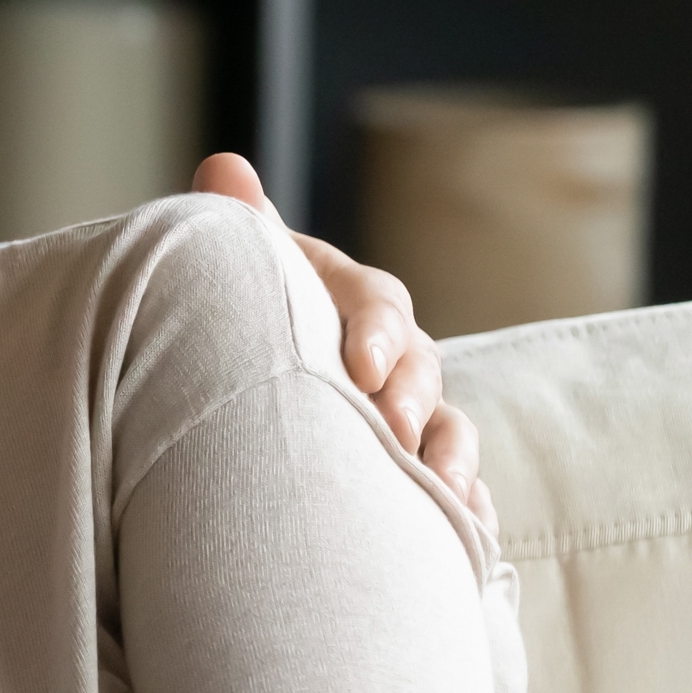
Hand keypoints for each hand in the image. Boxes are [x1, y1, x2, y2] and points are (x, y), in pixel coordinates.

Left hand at [190, 153, 489, 522]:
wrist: (246, 384)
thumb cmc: (248, 318)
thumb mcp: (248, 271)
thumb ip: (244, 225)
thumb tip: (224, 165)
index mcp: (352, 303)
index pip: (378, 304)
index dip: (377, 330)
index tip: (362, 364)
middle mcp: (392, 358)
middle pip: (421, 371)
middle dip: (411, 401)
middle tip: (390, 430)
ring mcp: (412, 416)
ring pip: (448, 431)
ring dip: (450, 457)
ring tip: (440, 487)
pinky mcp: (417, 472)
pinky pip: (456, 488)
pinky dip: (465, 507)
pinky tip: (467, 527)